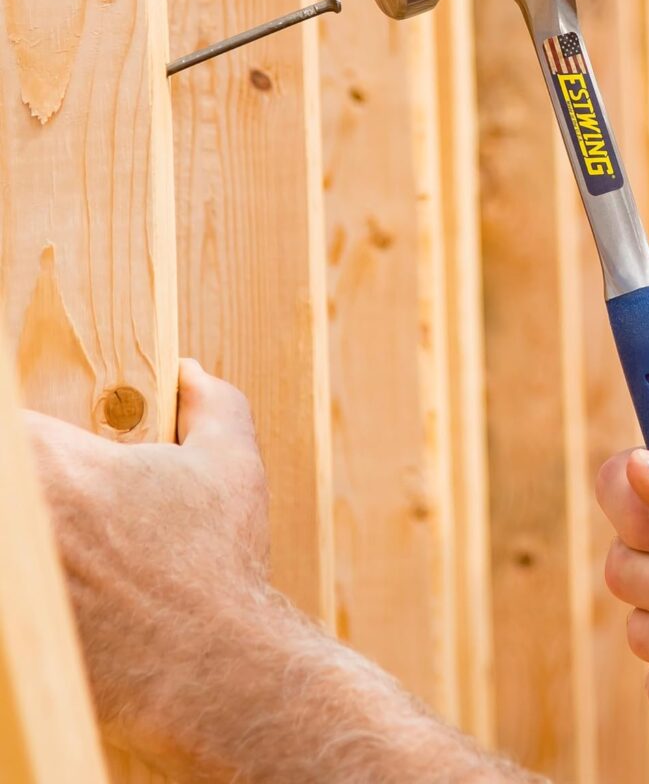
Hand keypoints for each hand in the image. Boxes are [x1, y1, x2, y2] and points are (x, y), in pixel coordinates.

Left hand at [25, 358, 269, 762]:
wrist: (213, 669)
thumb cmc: (221, 561)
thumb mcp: (233, 463)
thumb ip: (212, 402)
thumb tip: (189, 373)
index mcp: (58, 468)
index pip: (6, 423)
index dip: (27, 434)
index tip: (45, 447)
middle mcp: (19, 523)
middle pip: (2, 480)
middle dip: (24, 482)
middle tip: (62, 503)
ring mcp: (12, 585)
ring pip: (8, 541)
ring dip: (25, 540)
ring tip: (72, 550)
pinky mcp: (10, 633)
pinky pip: (12, 597)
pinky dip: (26, 584)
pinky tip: (69, 586)